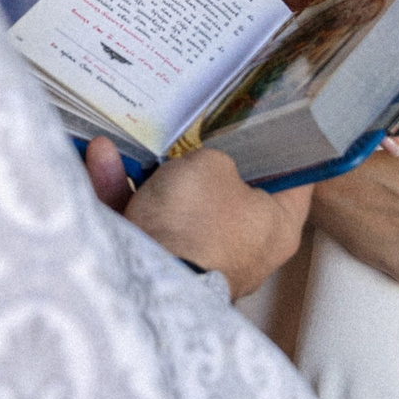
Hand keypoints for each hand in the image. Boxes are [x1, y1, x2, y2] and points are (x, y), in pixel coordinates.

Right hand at [83, 138, 310, 300]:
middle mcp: (246, 249)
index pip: (296, 180)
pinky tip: (103, 158)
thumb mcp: (213, 164)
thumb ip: (212, 156)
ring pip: (179, 205)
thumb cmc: (197, 222)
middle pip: (231, 193)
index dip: (285, 147)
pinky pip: (144, 220)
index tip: (272, 121)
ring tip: (135, 141)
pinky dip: (123, 190)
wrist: (145, 277)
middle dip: (206, 161)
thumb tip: (199, 165)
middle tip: (196, 128)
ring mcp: (202, 259)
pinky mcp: (161, 265)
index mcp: (278, 226)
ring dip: (152, 172)